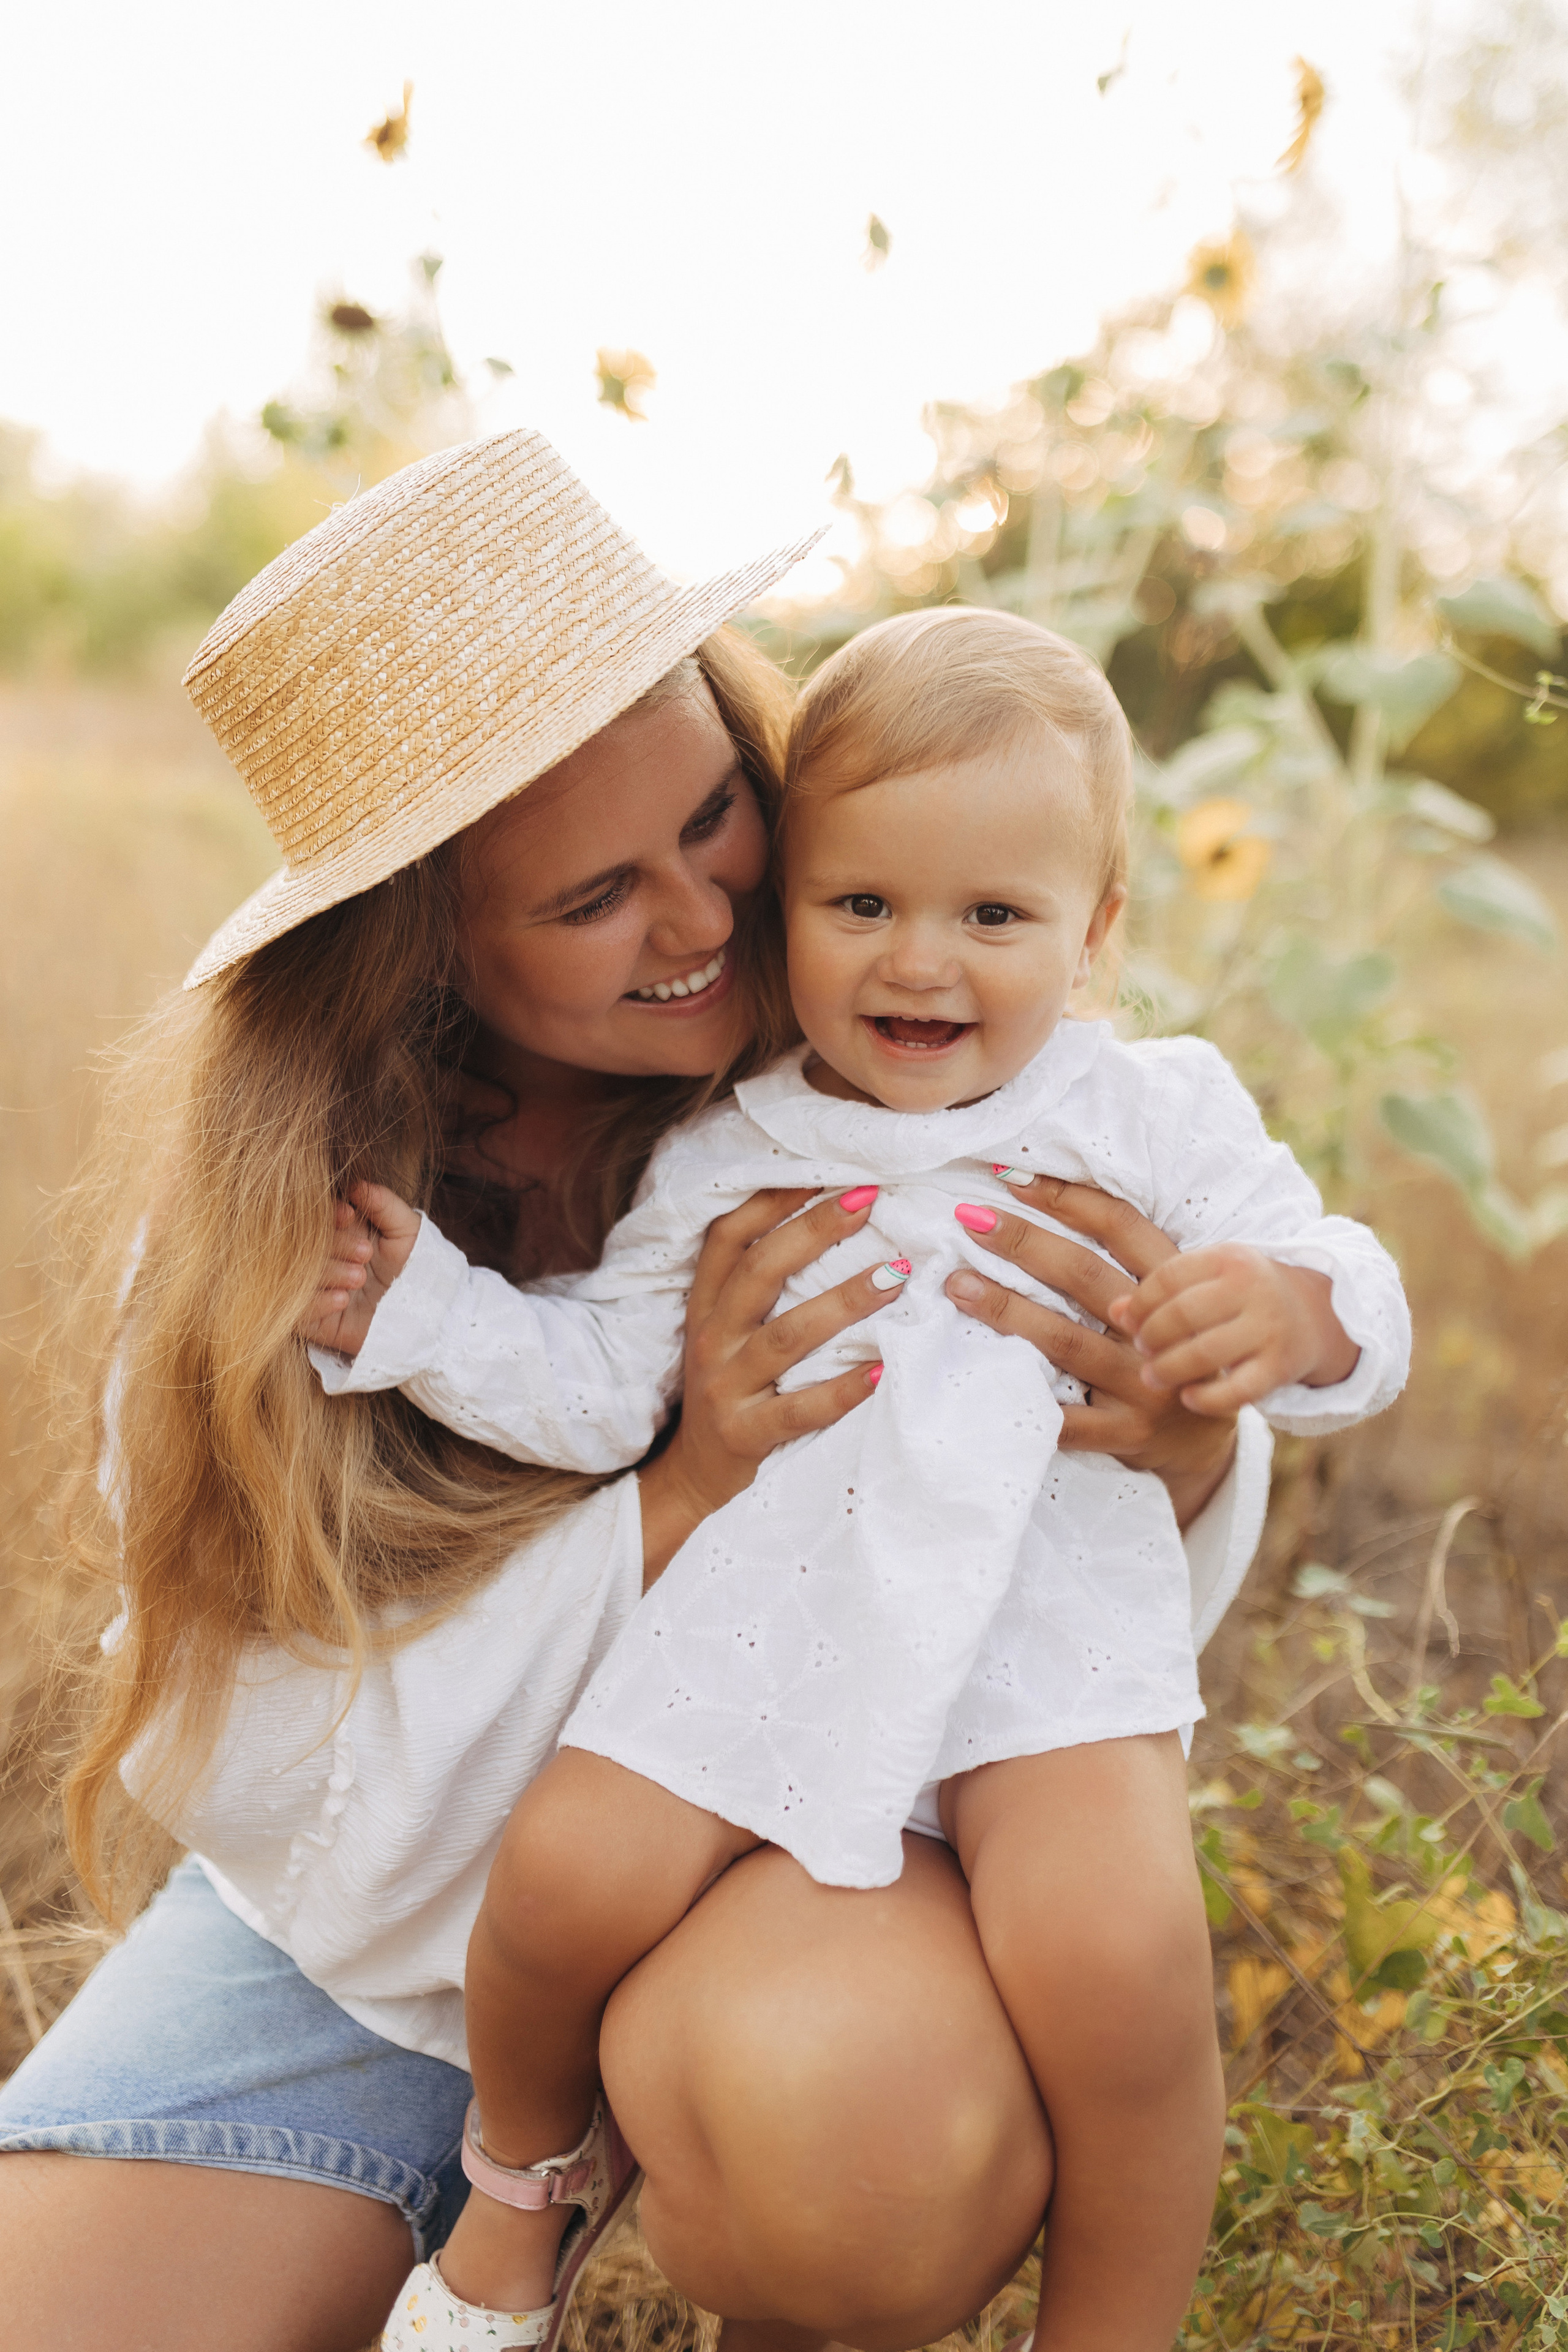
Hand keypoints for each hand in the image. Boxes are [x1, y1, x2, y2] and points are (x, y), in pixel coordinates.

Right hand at [299, 1182, 421, 1356]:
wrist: (426, 1312)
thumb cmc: (416, 1265)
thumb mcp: (406, 1229)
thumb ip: (382, 1203)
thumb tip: (355, 1184)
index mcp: (339, 1231)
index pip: (316, 1214)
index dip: (327, 1212)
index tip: (349, 1215)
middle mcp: (322, 1257)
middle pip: (305, 1242)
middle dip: (335, 1244)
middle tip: (365, 1253)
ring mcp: (314, 1288)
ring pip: (298, 1274)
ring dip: (329, 1272)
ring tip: (359, 1278)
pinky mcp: (312, 1321)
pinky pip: (297, 1310)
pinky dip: (317, 1302)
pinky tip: (343, 1300)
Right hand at [637, 1185, 903, 1582]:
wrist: (694, 1477)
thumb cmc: (730, 1388)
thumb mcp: (727, 1330)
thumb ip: (760, 1284)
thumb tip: (830, 1217)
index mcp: (705, 1305)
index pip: (728, 1237)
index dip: (772, 1199)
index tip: (827, 1170)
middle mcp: (710, 1339)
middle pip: (758, 1272)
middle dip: (813, 1231)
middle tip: (870, 1201)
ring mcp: (725, 1388)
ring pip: (785, 1336)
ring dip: (843, 1302)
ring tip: (896, 1276)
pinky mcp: (745, 1435)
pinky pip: (798, 1410)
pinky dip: (841, 1391)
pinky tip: (881, 1370)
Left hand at [943, 1177, 1237, 1528]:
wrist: (1203, 1443)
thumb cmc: (1167, 1353)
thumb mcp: (1163, 1303)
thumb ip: (1122, 1265)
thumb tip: (1037, 1202)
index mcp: (1174, 1287)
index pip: (1122, 1228)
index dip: (1069, 1200)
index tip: (1013, 1180)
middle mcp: (1160, 1331)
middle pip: (1086, 1276)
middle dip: (1024, 1244)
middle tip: (970, 1221)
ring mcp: (1145, 1384)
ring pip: (1065, 1340)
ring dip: (1005, 1309)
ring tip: (956, 1285)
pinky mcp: (1125, 1433)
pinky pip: (1065, 1416)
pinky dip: (1023, 1396)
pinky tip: (978, 1375)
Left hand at [1107, 1243, 1358, 1413]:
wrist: (1314, 1315)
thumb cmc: (1241, 1294)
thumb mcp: (1208, 1278)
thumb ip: (1162, 1289)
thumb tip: (1114, 1309)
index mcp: (1228, 1258)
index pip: (1167, 1277)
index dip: (1139, 1302)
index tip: (1124, 1319)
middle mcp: (1252, 1288)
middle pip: (1182, 1314)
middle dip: (1151, 1336)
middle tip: (1139, 1349)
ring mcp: (1269, 1328)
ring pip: (1205, 1354)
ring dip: (1169, 1369)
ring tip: (1151, 1377)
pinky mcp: (1280, 1367)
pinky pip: (1237, 1391)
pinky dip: (1207, 1399)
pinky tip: (1188, 1398)